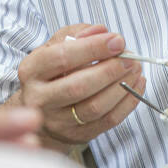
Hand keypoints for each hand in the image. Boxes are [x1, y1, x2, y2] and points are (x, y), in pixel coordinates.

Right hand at [11, 24, 144, 148]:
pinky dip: (127, 103)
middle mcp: (39, 98)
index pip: (62, 58)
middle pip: (78, 86)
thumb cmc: (52, 70)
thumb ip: (79, 33)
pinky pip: (107, 121)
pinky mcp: (75, 135)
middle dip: (110, 70)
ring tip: (136, 69)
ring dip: (122, 87)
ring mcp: (56, 121)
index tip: (117, 41)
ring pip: (94, 107)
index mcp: (31, 70)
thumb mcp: (57, 44)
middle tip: (130, 58)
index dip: (93, 48)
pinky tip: (136, 86)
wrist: (41, 107)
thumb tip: (101, 31)